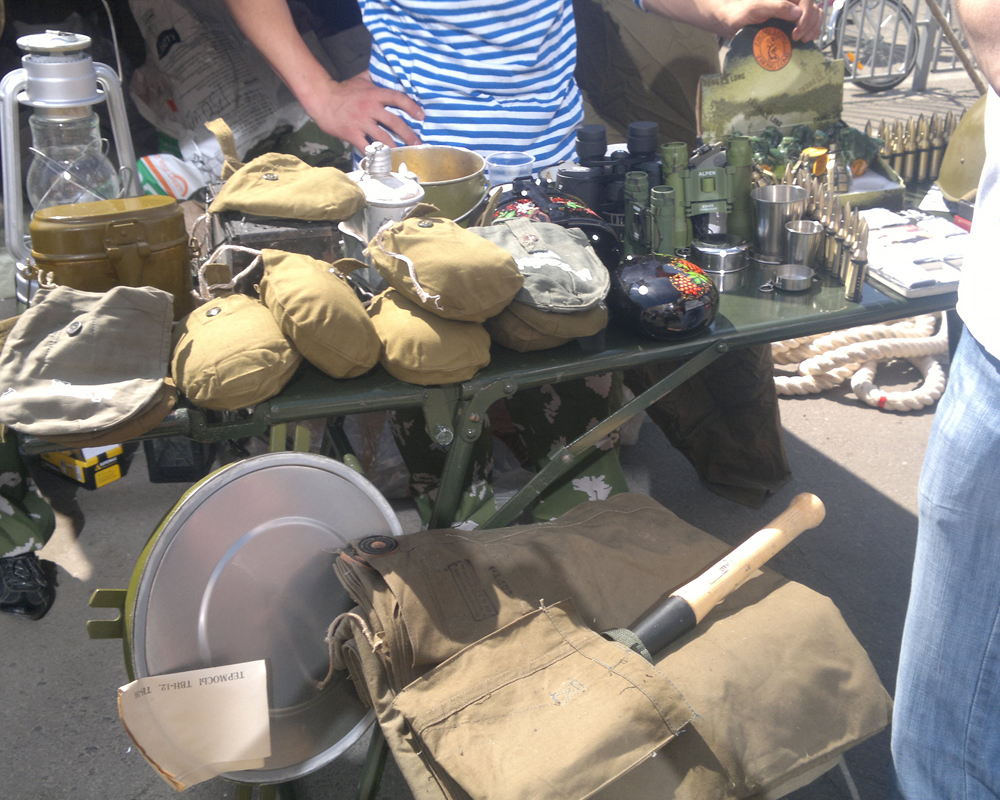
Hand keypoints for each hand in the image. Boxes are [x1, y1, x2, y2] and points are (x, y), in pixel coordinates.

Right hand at [303, 72, 424, 150]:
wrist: (322, 99)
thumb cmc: (343, 90)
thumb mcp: (361, 79)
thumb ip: (375, 77)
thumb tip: (388, 69)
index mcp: (374, 94)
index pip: (397, 98)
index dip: (411, 107)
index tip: (422, 116)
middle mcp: (370, 108)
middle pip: (394, 122)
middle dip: (408, 134)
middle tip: (418, 143)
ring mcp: (361, 122)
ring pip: (383, 138)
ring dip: (396, 147)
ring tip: (405, 154)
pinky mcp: (352, 134)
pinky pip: (366, 147)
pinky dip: (376, 155)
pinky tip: (384, 161)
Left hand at [716, 0, 821, 41]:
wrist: (731, 23)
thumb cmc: (741, 13)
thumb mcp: (757, 8)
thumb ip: (777, 7)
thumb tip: (797, 13)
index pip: (807, 1)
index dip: (807, 15)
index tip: (797, 30)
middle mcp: (791, 3)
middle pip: (813, 9)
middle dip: (811, 24)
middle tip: (798, 38)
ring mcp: (791, 14)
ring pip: (814, 16)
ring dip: (813, 28)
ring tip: (804, 40)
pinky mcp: (789, 25)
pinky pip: (807, 26)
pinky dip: (810, 32)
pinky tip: (805, 40)